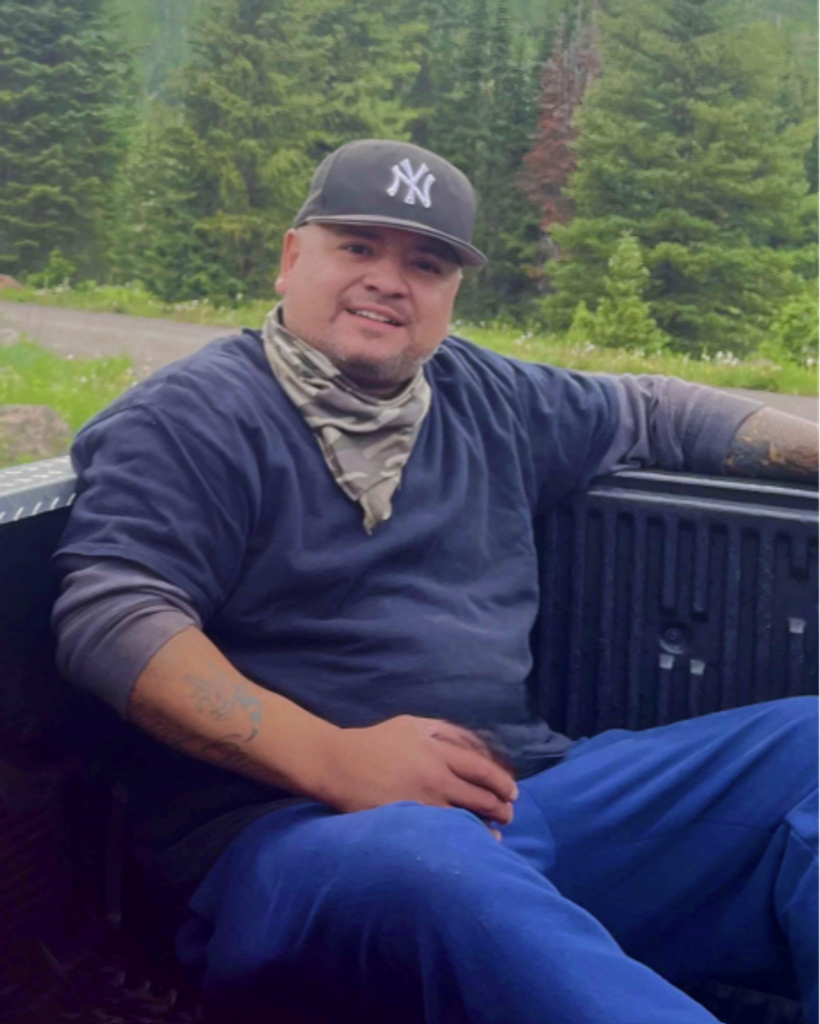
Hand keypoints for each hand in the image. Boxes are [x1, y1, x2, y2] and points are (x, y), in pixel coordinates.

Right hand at [316, 715, 518, 832]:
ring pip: (467, 818)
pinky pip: (444, 832)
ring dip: (487, 827)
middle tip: (508, 815)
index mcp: (438, 750)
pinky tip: (472, 844)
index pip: (483, 770)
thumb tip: (473, 743)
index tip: (512, 793)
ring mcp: (423, 801)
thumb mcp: (411, 724)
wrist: (338, 764)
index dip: (502, 784)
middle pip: (480, 796)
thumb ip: (443, 730)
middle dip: (501, 808)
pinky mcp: (409, 820)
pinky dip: (463, 838)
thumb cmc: (375, 742)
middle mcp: (436, 776)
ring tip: (496, 834)